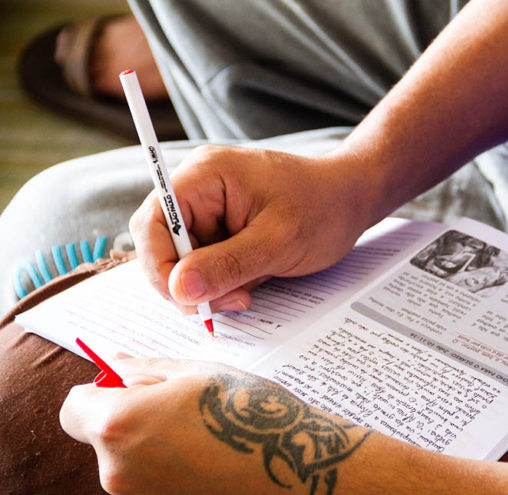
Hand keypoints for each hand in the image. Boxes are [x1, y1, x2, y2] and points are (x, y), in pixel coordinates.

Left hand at [59, 357, 372, 494]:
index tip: (129, 386)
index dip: (98, 392)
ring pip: (125, 458)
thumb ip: (144, 368)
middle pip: (100, 435)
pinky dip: (166, 465)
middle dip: (129, 416)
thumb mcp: (196, 373)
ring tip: (201, 431)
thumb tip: (113, 361)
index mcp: (119, 423)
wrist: (292, 467)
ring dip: (149, 442)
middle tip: (180, 405)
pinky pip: (148, 479)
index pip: (72, 407)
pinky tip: (205, 455)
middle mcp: (116, 468)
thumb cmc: (249, 414)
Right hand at [129, 145, 372, 312]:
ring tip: (250, 289)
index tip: (187, 300)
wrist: (353, 198)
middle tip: (228, 302)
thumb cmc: (325, 208)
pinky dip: (224, 279)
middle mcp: (199, 187)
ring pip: (185, 260)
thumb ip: (227, 265)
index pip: (152, 222)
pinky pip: (206, 261)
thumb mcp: (278, 242)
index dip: (159, 266)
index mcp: (205, 176)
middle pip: (163, 245)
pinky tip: (253, 280)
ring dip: (211, 285)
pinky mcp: (223, 226)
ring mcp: (210, 207)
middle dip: (190, 282)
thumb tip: (179, 289)